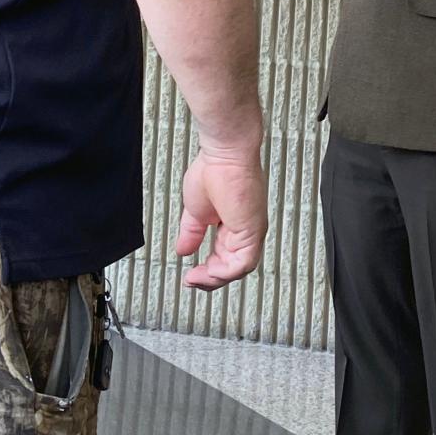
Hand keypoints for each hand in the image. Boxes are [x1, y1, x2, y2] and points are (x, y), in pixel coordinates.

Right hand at [176, 147, 267, 290]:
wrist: (223, 154)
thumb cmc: (214, 169)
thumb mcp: (196, 211)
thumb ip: (191, 233)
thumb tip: (183, 250)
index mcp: (234, 224)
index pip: (224, 257)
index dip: (207, 270)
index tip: (190, 274)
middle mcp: (245, 229)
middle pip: (232, 267)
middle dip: (210, 278)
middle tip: (192, 280)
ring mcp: (251, 230)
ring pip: (239, 269)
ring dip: (215, 278)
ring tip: (197, 278)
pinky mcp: (252, 230)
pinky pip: (244, 262)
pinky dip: (225, 271)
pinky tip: (209, 271)